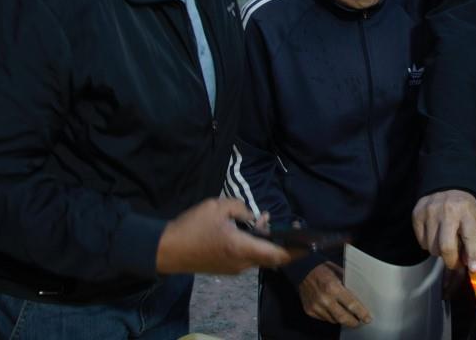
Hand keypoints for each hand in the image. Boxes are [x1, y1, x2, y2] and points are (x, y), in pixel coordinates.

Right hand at [155, 198, 298, 274]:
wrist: (166, 249)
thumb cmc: (192, 227)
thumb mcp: (217, 207)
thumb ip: (241, 208)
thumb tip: (252, 216)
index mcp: (242, 248)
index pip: (277, 255)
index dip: (295, 251)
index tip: (309, 244)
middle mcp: (241, 263)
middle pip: (270, 255)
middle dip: (281, 240)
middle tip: (289, 224)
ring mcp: (233, 268)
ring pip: (258, 255)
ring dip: (265, 240)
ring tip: (263, 219)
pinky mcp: (225, 268)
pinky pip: (247, 257)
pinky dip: (253, 244)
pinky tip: (248, 228)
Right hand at [299, 262, 371, 327]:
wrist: (302, 270)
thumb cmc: (323, 269)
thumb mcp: (339, 272)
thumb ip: (348, 284)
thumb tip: (360, 296)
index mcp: (333, 287)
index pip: (351, 304)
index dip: (361, 313)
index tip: (367, 318)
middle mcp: (324, 299)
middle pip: (342, 317)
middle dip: (353, 322)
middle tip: (359, 322)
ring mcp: (316, 306)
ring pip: (333, 320)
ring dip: (342, 319)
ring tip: (347, 316)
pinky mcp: (309, 310)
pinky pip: (324, 318)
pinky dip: (331, 317)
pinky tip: (334, 311)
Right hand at [412, 190, 475, 269]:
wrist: (446, 184)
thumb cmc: (463, 207)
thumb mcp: (475, 219)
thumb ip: (473, 241)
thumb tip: (468, 264)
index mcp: (466, 212)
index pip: (470, 237)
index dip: (473, 256)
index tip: (473, 268)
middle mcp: (447, 212)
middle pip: (446, 247)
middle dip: (451, 261)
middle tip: (455, 263)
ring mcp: (430, 212)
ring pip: (432, 248)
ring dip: (440, 252)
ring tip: (445, 243)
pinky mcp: (417, 214)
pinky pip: (421, 242)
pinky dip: (428, 244)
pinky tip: (434, 236)